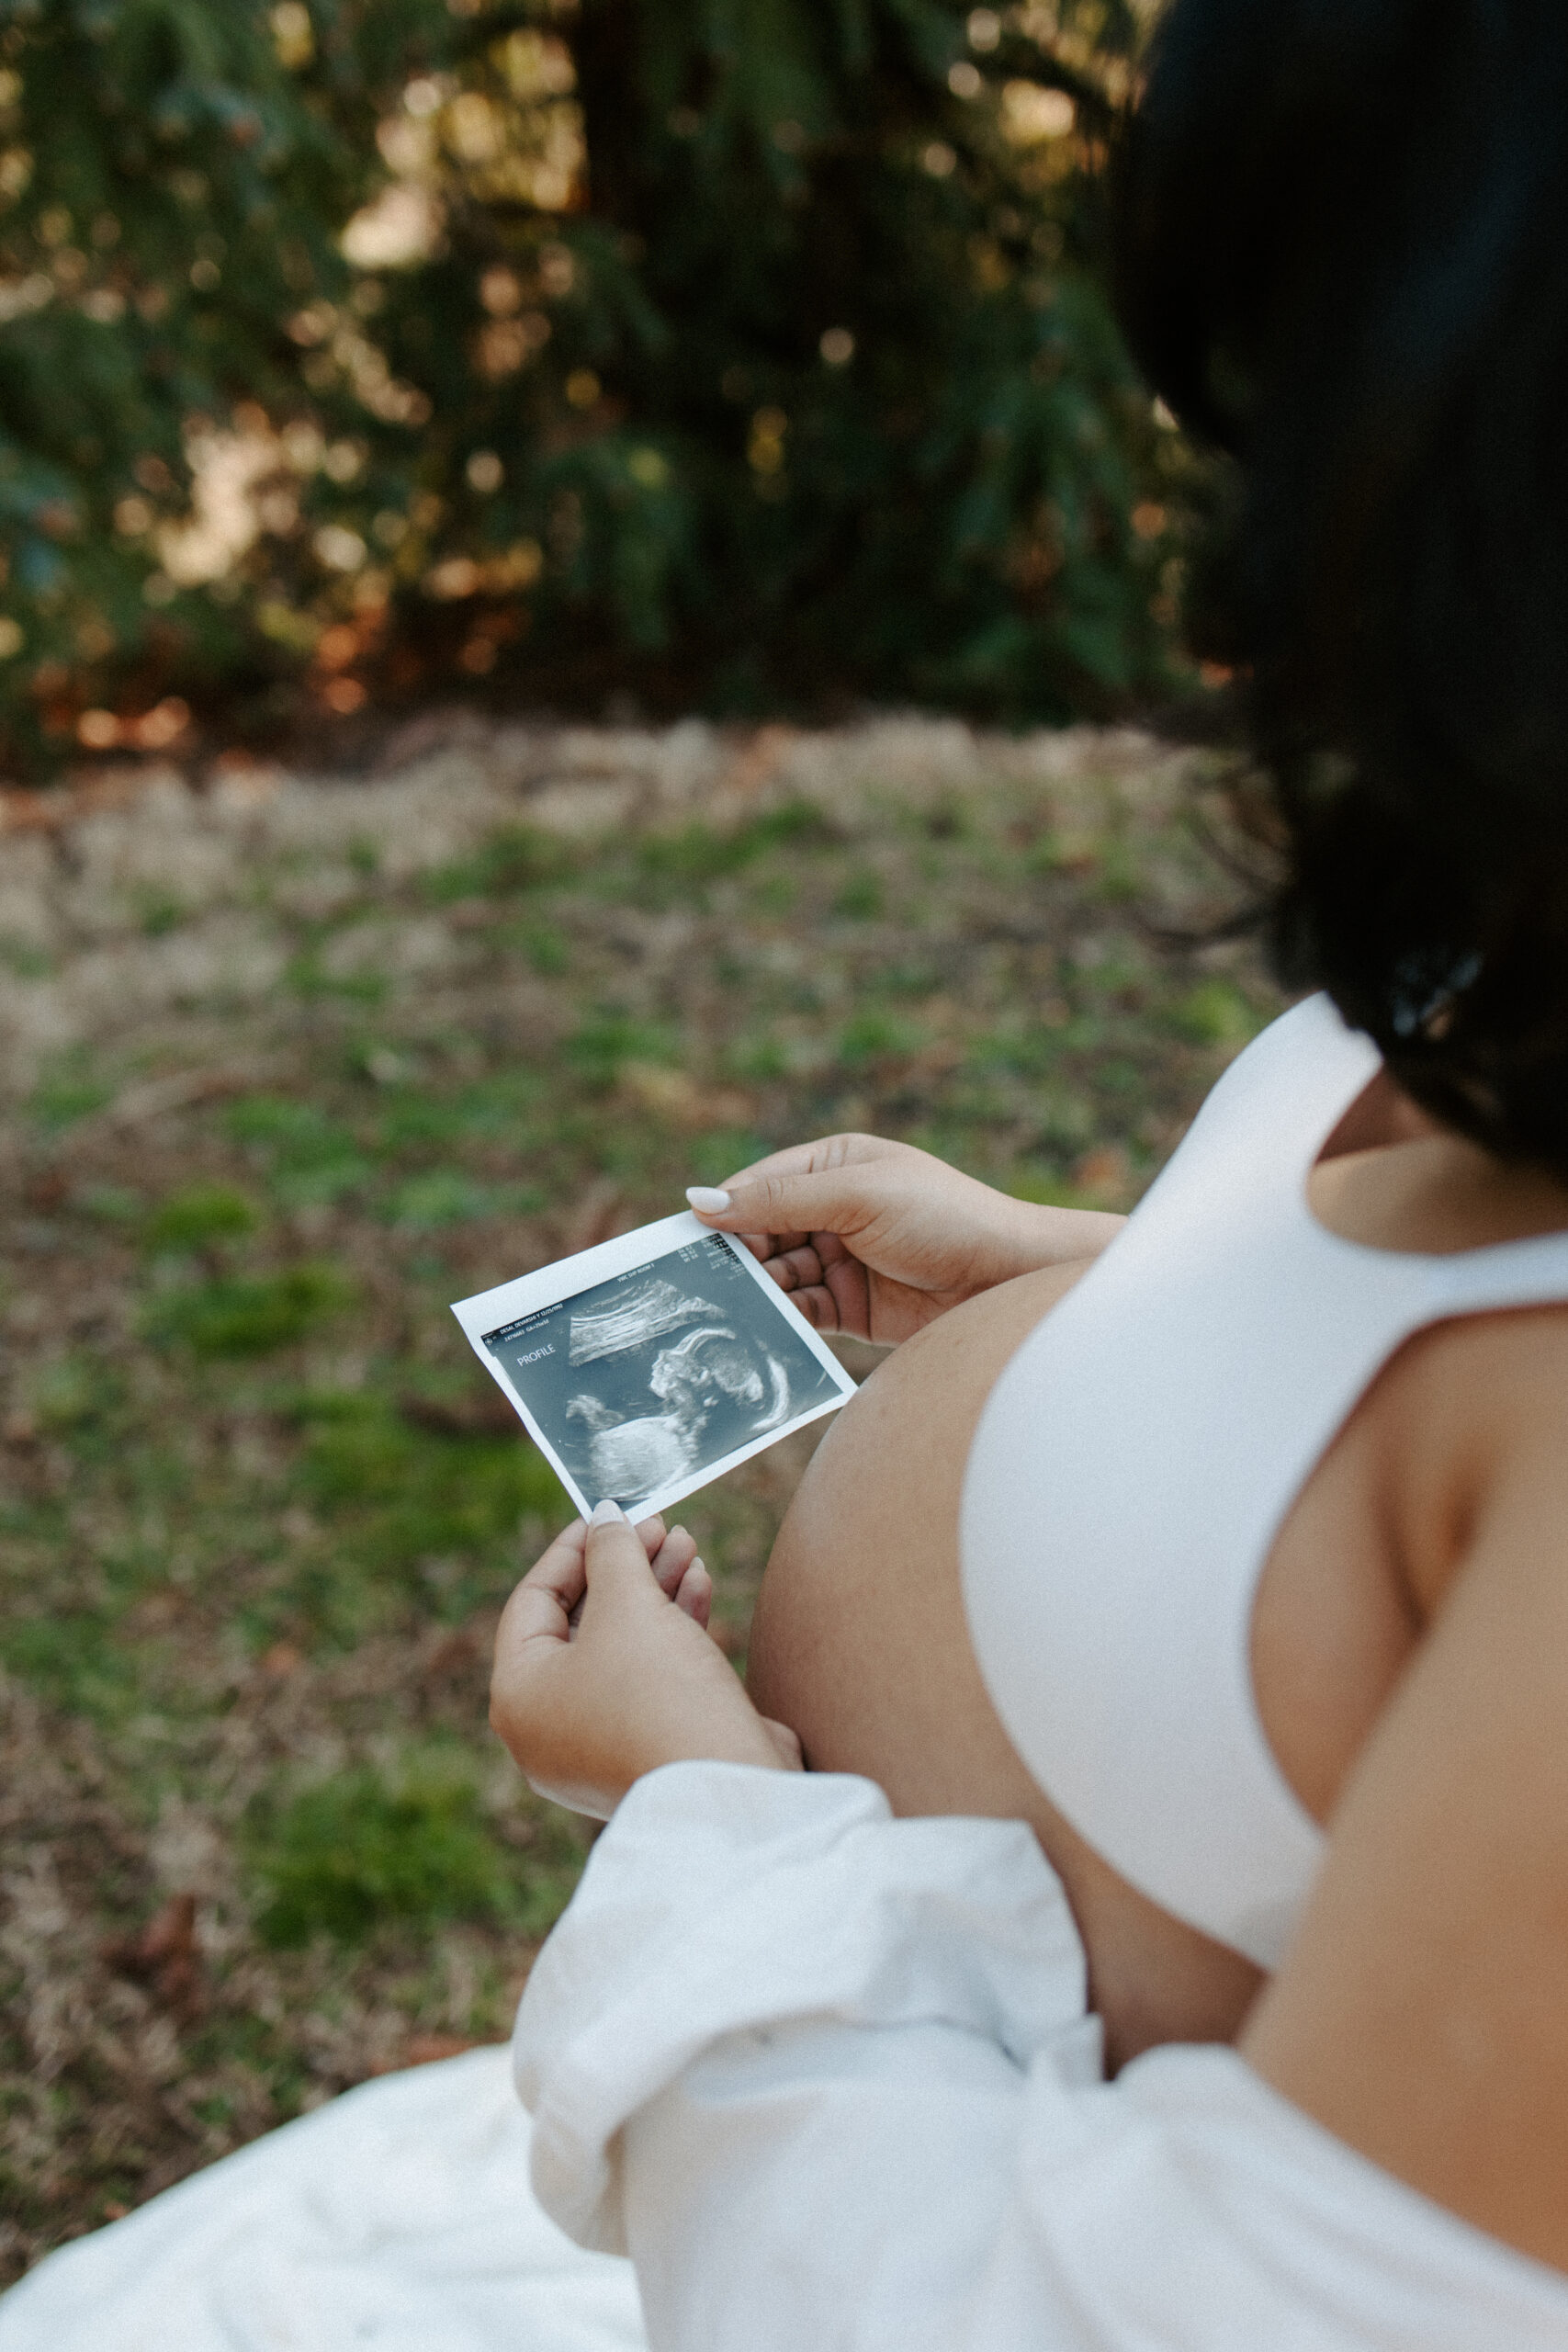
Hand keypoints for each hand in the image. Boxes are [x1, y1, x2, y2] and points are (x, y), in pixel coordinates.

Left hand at [491, 1504, 800, 1818]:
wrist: (729, 1790)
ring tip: (688, 1544)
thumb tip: (603, 1515)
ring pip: (619, 1647)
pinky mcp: (646, 1751)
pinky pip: (648, 1678)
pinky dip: (671, 1631)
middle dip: (623, 1567)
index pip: (533, 1601)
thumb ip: (611, 1551)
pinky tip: (700, 1585)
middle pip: (579, 1623)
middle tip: (660, 1526)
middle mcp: (548, 1728)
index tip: (610, 1513)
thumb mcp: (629, 1606)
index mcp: (519, 1696)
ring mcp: (597, 1745)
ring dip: (654, 1590)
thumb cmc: (661, 1696)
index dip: (573, 1548)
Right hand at [687, 1134, 1122, 1344]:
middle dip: (737, 1255)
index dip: (725, 1209)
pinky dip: (781, 1319)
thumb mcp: (858, 1196)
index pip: (761, 1184)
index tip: (683, 1238)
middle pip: (763, 1232)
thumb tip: (701, 1200)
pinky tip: (760, 1329)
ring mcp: (843, 1260)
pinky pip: (802, 1312)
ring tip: (726, 1309)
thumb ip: (778, 1200)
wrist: (1010, 1280)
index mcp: (836, 1165)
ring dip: (756, 1290)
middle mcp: (834, 1210)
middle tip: (699, 1283)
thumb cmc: (945, 1217)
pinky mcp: (853, 1308)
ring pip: (778, 1275)